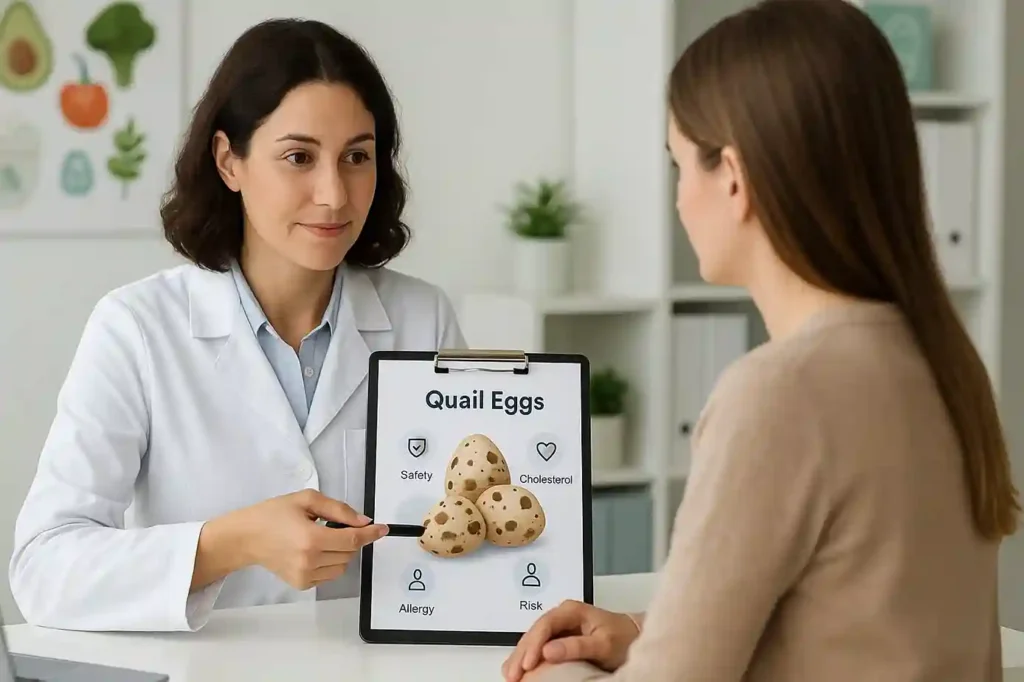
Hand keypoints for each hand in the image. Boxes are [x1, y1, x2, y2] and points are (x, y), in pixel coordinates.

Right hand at [230, 489, 387, 589]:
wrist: (246, 537)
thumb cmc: (274, 514)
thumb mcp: (307, 500)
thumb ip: (339, 510)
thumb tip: (364, 522)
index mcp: (312, 539)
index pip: (352, 539)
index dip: (370, 534)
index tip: (383, 528)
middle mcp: (310, 561)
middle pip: (350, 552)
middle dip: (351, 538)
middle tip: (333, 525)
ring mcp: (305, 576)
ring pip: (343, 566)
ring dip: (342, 551)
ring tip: (321, 537)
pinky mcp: (301, 585)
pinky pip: (330, 574)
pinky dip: (330, 562)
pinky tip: (314, 550)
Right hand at [502, 600, 640, 681]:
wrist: (632, 636)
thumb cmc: (621, 637)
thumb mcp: (603, 644)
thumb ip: (577, 646)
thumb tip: (547, 651)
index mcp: (570, 610)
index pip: (545, 625)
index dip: (533, 645)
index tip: (528, 665)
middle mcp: (560, 616)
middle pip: (534, 633)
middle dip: (521, 654)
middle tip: (512, 675)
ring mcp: (557, 627)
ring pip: (532, 640)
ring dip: (520, 657)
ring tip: (510, 675)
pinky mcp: (557, 639)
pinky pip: (537, 647)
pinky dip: (526, 658)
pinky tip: (517, 669)